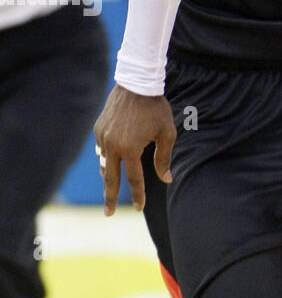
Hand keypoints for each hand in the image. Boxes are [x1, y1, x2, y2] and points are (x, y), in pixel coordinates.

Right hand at [94, 85, 174, 214]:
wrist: (136, 84)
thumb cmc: (156, 109)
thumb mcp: (166, 134)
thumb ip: (164, 158)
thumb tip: (166, 179)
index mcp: (130, 149)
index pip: (134, 179)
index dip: (138, 195)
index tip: (140, 208)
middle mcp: (112, 146)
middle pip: (111, 179)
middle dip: (110, 198)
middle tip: (109, 213)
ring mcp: (103, 137)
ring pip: (104, 164)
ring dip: (108, 178)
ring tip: (109, 191)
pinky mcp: (98, 129)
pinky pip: (101, 150)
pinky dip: (105, 160)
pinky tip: (109, 166)